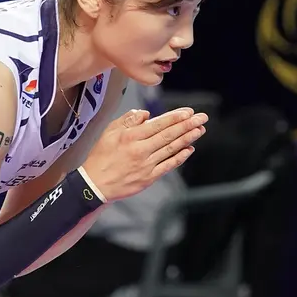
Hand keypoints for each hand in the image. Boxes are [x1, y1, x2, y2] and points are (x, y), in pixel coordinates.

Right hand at [81, 108, 206, 201]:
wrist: (95, 184)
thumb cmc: (101, 156)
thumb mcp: (109, 131)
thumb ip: (128, 120)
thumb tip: (146, 114)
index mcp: (130, 136)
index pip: (158, 124)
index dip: (175, 117)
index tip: (189, 112)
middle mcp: (140, 150)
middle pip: (168, 135)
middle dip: (187, 125)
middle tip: (202, 118)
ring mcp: (146, 165)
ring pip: (171, 149)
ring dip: (188, 139)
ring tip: (199, 130)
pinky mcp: (149, 177)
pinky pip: (168, 165)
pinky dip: (180, 157)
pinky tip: (190, 149)